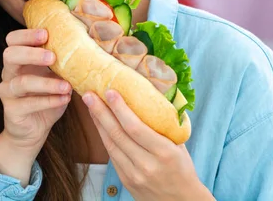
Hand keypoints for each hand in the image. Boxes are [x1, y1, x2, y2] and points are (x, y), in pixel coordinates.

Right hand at [0, 28, 71, 151]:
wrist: (33, 130)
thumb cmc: (46, 98)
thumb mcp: (54, 77)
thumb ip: (61, 63)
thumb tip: (86, 47)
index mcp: (19, 60)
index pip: (13, 40)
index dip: (26, 35)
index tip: (46, 34)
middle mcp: (9, 73)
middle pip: (10, 55)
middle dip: (31, 53)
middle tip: (52, 57)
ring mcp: (8, 92)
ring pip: (21, 82)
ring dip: (46, 83)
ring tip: (66, 85)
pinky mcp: (11, 110)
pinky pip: (28, 104)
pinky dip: (49, 101)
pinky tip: (65, 99)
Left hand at [83, 90, 213, 200]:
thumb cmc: (182, 169)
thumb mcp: (179, 145)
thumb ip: (165, 124)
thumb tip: (151, 95)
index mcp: (164, 153)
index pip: (136, 128)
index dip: (120, 109)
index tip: (110, 91)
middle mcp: (147, 165)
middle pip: (118, 134)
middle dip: (101, 112)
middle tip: (90, 94)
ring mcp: (134, 174)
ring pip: (110, 144)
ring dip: (98, 122)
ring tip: (90, 104)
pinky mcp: (125, 180)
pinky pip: (111, 155)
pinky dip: (103, 136)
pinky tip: (99, 123)